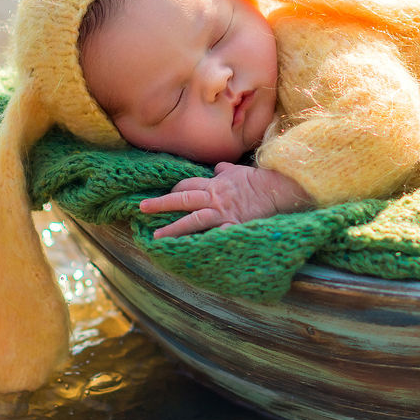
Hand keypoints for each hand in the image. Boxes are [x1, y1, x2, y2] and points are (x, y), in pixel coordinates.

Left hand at [139, 163, 312, 237]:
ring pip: (192, 219)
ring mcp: (222, 213)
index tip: (164, 196)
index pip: (188, 186)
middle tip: (142, 208)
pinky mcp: (233, 225)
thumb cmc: (260, 180)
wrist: (277, 188)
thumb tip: (217, 168)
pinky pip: (214, 235)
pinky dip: (202, 243)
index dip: (174, 190)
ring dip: (173, 228)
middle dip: (161, 203)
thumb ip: (225, 170)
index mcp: (215, 184)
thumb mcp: (240, 170)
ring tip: (156, 236)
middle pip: (183, 199)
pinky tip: (190, 252)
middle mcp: (214, 197)